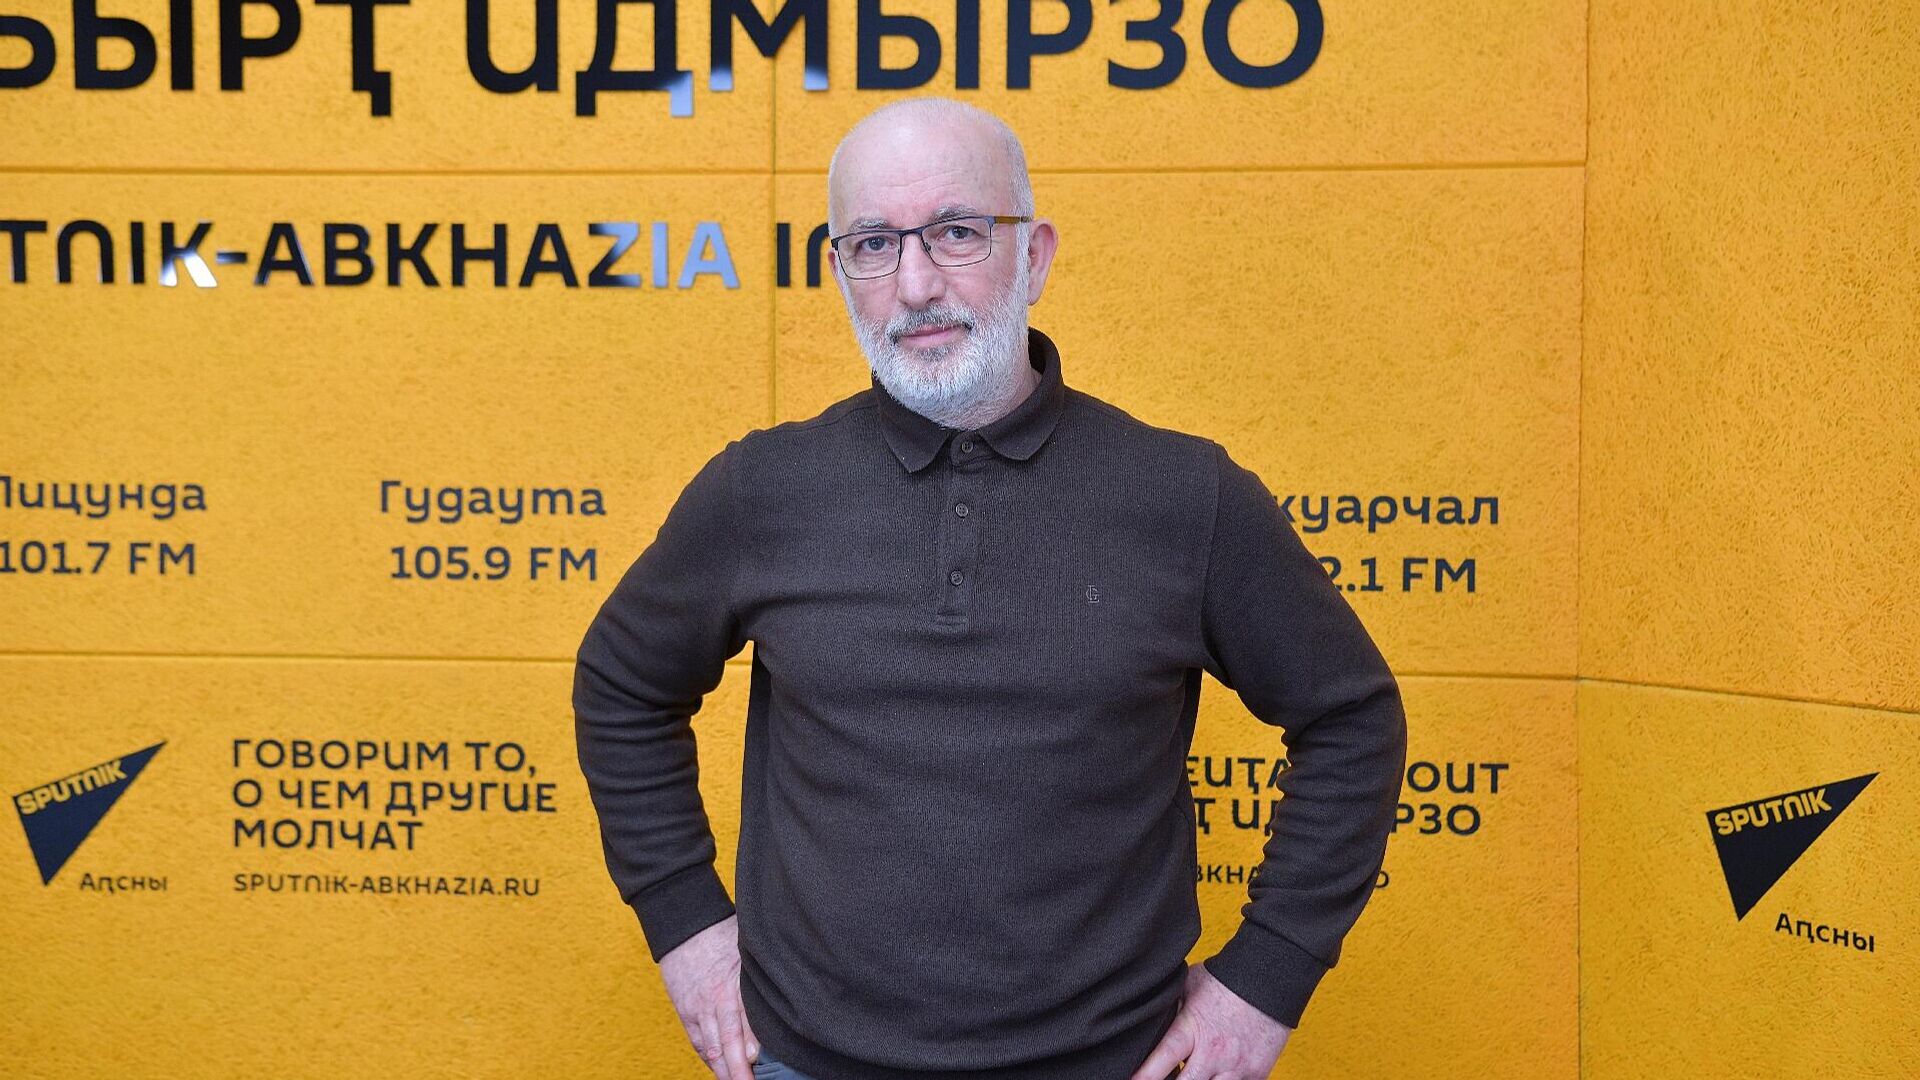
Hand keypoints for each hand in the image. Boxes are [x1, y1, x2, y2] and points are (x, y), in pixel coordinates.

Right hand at [658, 914, 761, 1079]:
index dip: (755, 1044)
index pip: (749, 1019)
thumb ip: (766, 972)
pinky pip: (700, 1044)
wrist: (685, 928)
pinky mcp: (687, 1014)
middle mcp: (718, 999)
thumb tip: (791, 992)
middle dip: (740, 1069)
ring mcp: (700, 1009)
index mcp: (737, 982)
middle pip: (730, 1041)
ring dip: (726, 1071)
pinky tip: (723, 1072)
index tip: (764, 1063)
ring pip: (713, 1048)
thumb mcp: (750, 949)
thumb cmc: (724, 936)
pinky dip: (711, 1061)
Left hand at [1128, 962, 1292, 1079]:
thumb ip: (1169, 1007)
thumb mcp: (1189, 986)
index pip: (1161, 1061)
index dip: (1144, 1076)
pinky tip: (1212, 1075)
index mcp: (1192, 1029)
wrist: (1271, 977)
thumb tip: (1147, 1016)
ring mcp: (1236, 1067)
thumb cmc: (1227, 979)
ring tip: (1189, 1076)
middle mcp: (1214, 1053)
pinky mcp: (1257, 1073)